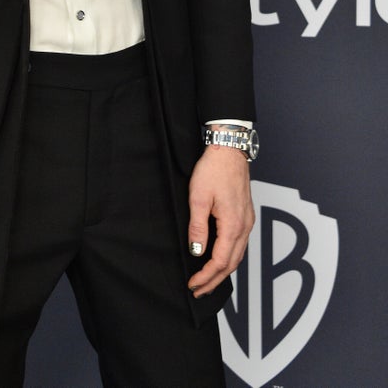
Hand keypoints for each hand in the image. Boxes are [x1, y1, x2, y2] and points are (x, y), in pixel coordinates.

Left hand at [186, 145, 253, 297]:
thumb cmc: (213, 169)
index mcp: (233, 225)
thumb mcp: (198, 197)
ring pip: (238, 256)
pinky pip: (240, 245)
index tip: (193, 285)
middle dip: (214, 281)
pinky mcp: (246, 215)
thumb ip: (198, 227)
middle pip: (231, 264)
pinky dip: (230, 258)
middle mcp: (244, 227)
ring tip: (207, 281)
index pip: (220, 262)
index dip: (205, 277)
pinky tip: (220, 259)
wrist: (229, 150)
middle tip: (198, 291)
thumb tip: (197, 252)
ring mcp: (248, 221)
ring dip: (222, 271)